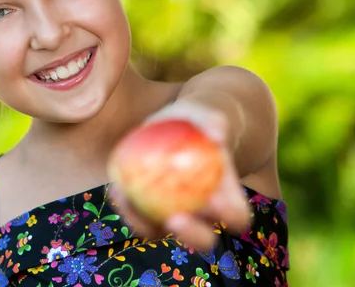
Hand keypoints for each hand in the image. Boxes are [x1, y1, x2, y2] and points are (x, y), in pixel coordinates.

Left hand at [109, 101, 250, 250]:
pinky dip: (127, 206)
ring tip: (128, 198)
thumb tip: (217, 135)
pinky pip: (138, 217)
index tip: (212, 199)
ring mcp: (175, 219)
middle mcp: (204, 217)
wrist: (174, 129)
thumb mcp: (203, 113)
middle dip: (191, 235)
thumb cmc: (195, 121)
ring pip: (162, 232)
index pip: (237, 218)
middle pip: (204, 240)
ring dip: (143, 222)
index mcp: (228, 200)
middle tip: (173, 217)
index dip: (229, 216)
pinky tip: (117, 188)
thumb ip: (212, 121)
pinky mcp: (148, 214)